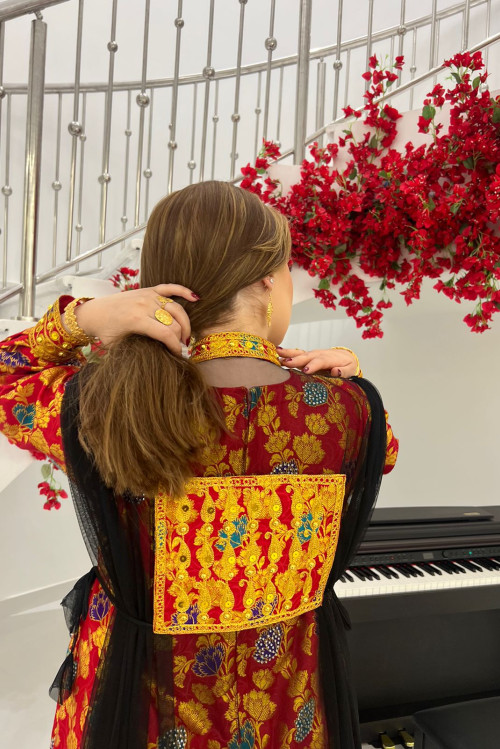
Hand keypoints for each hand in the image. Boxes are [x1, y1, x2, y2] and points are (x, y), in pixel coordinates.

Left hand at [69, 285, 198, 353]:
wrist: (93, 312)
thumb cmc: (105, 332)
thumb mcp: (118, 347)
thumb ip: (137, 350)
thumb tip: (158, 359)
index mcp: (137, 319)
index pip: (167, 334)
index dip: (176, 347)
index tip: (178, 356)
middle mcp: (145, 305)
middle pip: (174, 323)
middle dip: (181, 337)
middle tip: (181, 348)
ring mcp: (148, 295)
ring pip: (176, 308)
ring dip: (184, 322)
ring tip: (184, 335)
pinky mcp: (148, 290)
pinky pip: (170, 288)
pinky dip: (183, 291)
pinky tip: (195, 298)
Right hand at [277, 346, 359, 377]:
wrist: (345, 356)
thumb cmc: (347, 365)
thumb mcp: (351, 370)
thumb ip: (345, 372)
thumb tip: (336, 371)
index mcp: (330, 358)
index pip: (321, 361)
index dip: (313, 365)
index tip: (305, 371)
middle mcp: (319, 354)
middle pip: (307, 356)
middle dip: (297, 359)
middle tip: (285, 363)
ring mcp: (312, 354)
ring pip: (300, 353)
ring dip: (288, 354)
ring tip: (277, 354)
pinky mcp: (307, 356)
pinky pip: (296, 354)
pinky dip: (287, 352)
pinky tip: (277, 352)